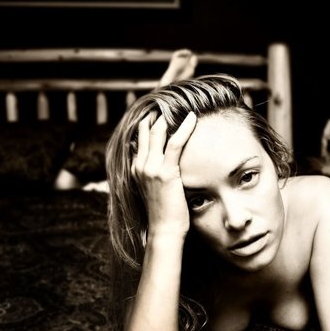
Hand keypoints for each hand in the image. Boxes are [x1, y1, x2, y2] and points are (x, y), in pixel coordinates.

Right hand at [132, 112, 196, 239]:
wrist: (164, 230)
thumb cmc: (163, 211)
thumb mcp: (153, 188)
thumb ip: (152, 171)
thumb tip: (159, 159)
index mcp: (136, 167)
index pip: (141, 137)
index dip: (151, 121)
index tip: (162, 109)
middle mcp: (140, 164)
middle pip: (147, 130)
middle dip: (159, 114)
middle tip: (172, 100)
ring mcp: (151, 168)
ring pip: (159, 132)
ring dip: (170, 116)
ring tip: (182, 103)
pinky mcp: (165, 172)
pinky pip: (175, 143)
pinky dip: (184, 128)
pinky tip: (193, 117)